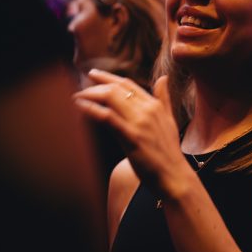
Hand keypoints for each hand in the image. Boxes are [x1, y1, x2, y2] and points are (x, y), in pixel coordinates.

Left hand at [73, 71, 192, 197]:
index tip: (93, 75)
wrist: (174, 176)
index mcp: (155, 105)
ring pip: (111, 98)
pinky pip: (107, 117)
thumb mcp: (170, 120)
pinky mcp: (131, 137)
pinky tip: (79, 106)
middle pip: (116, 88)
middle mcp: (147, 110)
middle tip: (80, 88)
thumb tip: (163, 78)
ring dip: (90, 95)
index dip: (108, 77)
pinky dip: (91, 109)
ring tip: (76, 97)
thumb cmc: (169, 153)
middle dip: (95, 85)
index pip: (128, 84)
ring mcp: (139, 123)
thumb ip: (164, 99)